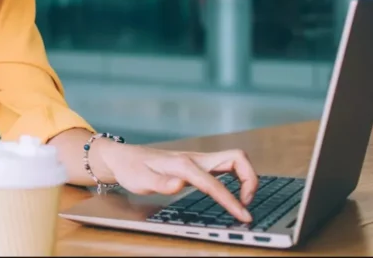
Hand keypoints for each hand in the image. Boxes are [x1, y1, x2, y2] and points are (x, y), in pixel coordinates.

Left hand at [96, 141, 257, 222]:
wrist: (123, 157)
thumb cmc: (131, 168)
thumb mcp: (140, 179)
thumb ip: (160, 182)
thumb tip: (179, 184)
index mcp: (183, 164)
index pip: (214, 183)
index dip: (231, 200)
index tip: (243, 216)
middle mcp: (195, 158)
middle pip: (236, 158)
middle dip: (250, 179)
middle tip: (246, 203)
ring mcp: (197, 160)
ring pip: (233, 160)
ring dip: (246, 177)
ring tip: (242, 201)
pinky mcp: (197, 164)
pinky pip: (225, 167)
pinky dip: (237, 178)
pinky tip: (231, 193)